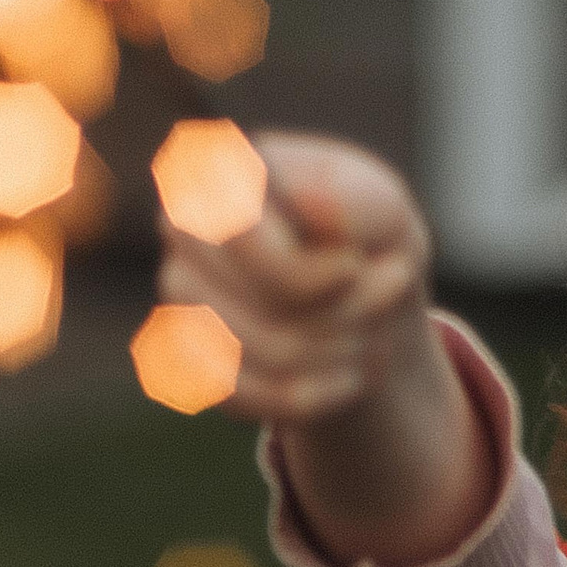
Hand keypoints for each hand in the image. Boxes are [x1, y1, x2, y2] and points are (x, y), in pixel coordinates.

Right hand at [157, 132, 485, 566]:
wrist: (366, 305)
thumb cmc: (369, 241)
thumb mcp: (385, 210)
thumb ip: (355, 202)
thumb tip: (309, 204)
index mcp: (223, 168)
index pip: (231, 227)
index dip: (297, 269)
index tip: (354, 268)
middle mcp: (184, 227)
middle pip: (253, 299)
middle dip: (339, 314)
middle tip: (388, 298)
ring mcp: (178, 294)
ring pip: (246, 353)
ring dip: (330, 356)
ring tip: (372, 340)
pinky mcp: (184, 358)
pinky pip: (234, 396)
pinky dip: (304, 398)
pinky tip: (343, 380)